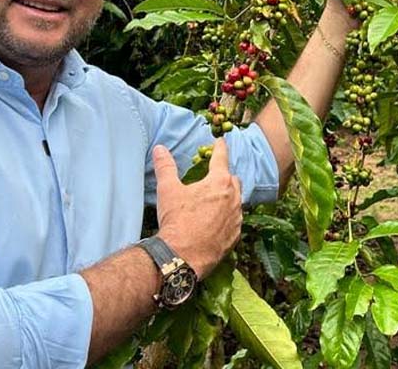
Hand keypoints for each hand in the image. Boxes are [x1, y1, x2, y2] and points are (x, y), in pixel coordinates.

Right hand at [152, 139, 241, 278]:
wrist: (181, 256)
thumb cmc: (176, 220)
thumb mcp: (168, 190)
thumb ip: (166, 167)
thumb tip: (160, 149)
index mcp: (219, 182)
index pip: (221, 158)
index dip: (220, 148)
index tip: (220, 141)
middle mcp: (233, 198)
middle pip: (233, 180)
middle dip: (225, 175)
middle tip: (215, 174)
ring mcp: (236, 218)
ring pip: (237, 201)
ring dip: (229, 196)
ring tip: (217, 198)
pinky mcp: (235, 236)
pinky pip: (235, 221)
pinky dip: (228, 216)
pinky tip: (218, 220)